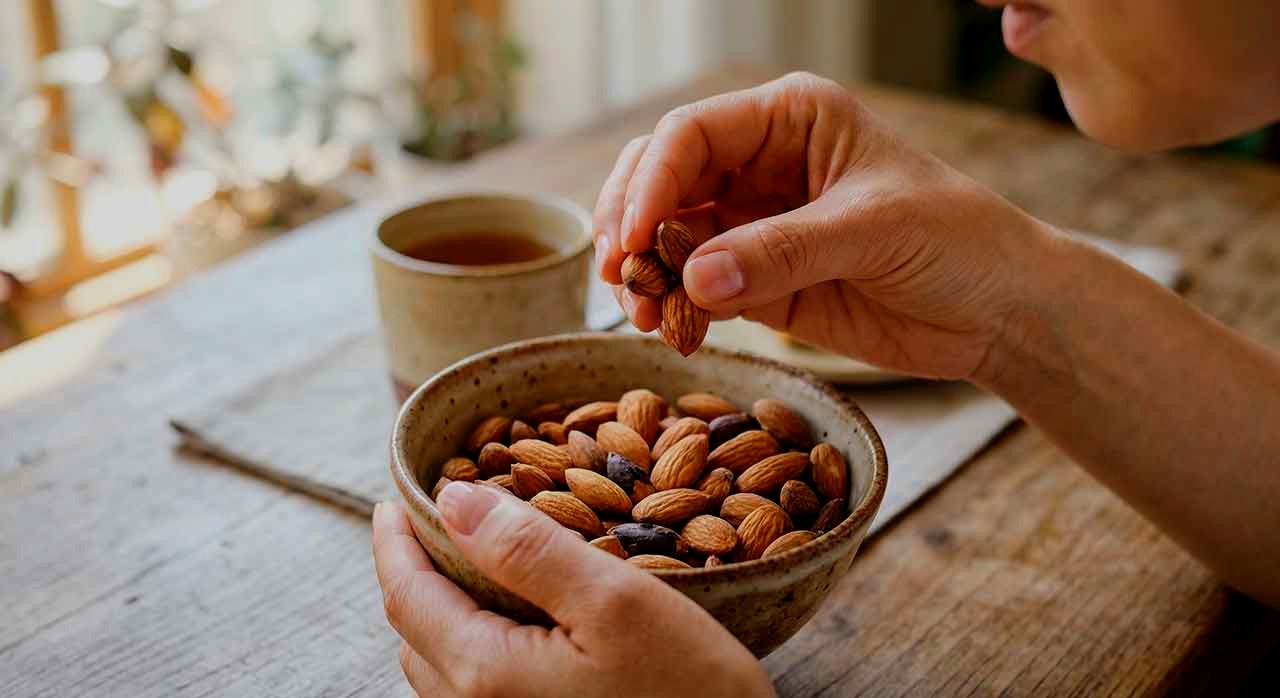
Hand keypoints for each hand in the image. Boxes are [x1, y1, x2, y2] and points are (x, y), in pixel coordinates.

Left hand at [372, 487, 774, 697]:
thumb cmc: (691, 695)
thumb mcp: (617, 602)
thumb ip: (527, 549)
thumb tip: (453, 501)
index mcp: (485, 674)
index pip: (406, 595)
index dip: (395, 541)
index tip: (397, 499)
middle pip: (415, 633)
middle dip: (415, 573)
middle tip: (435, 524)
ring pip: (442, 668)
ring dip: (442, 612)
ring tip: (471, 566)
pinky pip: (476, 693)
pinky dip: (474, 645)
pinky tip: (515, 625)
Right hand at [593, 71, 1054, 380]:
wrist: (997, 311)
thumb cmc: (956, 240)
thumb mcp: (873, 231)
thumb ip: (782, 252)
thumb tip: (692, 278)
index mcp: (790, 118)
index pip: (692, 134)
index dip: (652, 181)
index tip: (636, 237)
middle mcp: (761, 163)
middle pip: (662, 178)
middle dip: (632, 224)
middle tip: (620, 274)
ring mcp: (754, 224)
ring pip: (669, 235)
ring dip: (645, 271)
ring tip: (639, 313)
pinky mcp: (757, 280)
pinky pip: (695, 285)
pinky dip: (674, 305)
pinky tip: (672, 329)